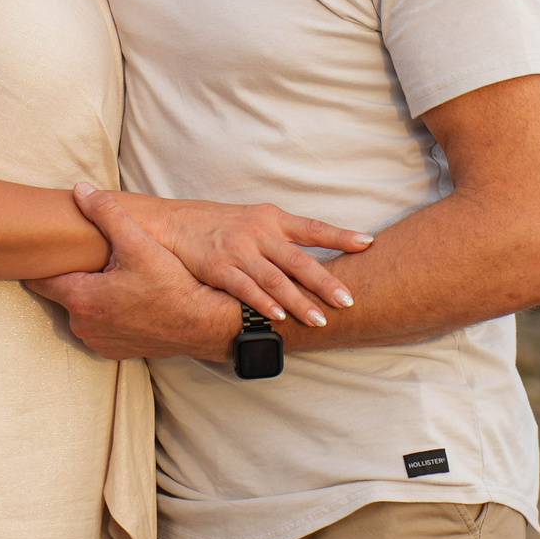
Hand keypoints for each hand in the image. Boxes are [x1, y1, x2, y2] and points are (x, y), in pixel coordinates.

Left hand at [27, 186, 246, 361]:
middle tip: (91, 258)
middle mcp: (83, 326)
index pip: (39, 280)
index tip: (48, 250)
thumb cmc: (171, 285)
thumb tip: (79, 191)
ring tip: (112, 277)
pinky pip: (100, 327)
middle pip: (62, 294)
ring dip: (91, 296)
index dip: (43, 262)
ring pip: (81, 311)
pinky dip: (107, 314)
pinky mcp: (115, 351)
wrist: (203, 324)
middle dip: (73, 276)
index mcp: (81, 299)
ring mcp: (99, 342)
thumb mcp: (138, 243)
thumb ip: (105, 214)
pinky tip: (126, 299)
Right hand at [111, 194, 368, 327]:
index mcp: (272, 218)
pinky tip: (278, 318)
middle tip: (349, 300)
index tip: (367, 243)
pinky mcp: (219, 267)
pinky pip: (245, 288)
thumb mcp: (255, 219)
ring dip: (298, 302)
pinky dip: (262, 304)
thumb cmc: (219, 224)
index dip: (341, 236)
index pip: (313, 228)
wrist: (173, 223)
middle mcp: (259, 232)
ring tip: (319, 320)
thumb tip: (319, 255)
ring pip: (275, 279)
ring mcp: (239, 250)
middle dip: (326, 282)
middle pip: (299, 259)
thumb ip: (284, 235)